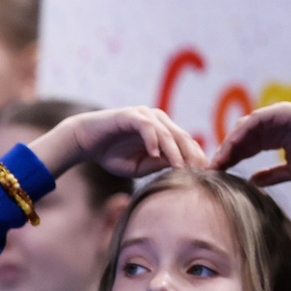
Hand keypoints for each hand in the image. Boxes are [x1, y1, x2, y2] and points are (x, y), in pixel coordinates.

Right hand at [34, 106, 204, 179]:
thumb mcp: (139, 166)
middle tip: (199, 172)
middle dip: (192, 155)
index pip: (187, 143)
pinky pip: (147, 126)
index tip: (204, 175)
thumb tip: (179, 168)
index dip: (196, 158)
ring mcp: (145, 115)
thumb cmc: (112, 155)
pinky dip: (152, 140)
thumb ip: (157, 165)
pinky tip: (154, 154)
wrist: (85, 141)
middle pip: (183, 137)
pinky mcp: (131, 115)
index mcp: (164, 130)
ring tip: (180, 167)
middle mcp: (159, 120)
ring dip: (174, 151)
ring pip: (167, 133)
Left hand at [212, 103, 290, 184]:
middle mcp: (270, 126)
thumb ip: (271, 175)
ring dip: (229, 144)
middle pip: (240, 139)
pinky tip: (232, 146)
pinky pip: (254, 121)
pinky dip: (242, 132)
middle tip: (211, 169)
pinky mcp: (278, 111)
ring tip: (218, 160)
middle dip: (225, 154)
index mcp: (272, 139)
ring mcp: (273, 117)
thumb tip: (251, 182)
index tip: (217, 175)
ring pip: (243, 129)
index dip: (230, 161)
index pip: (245, 149)